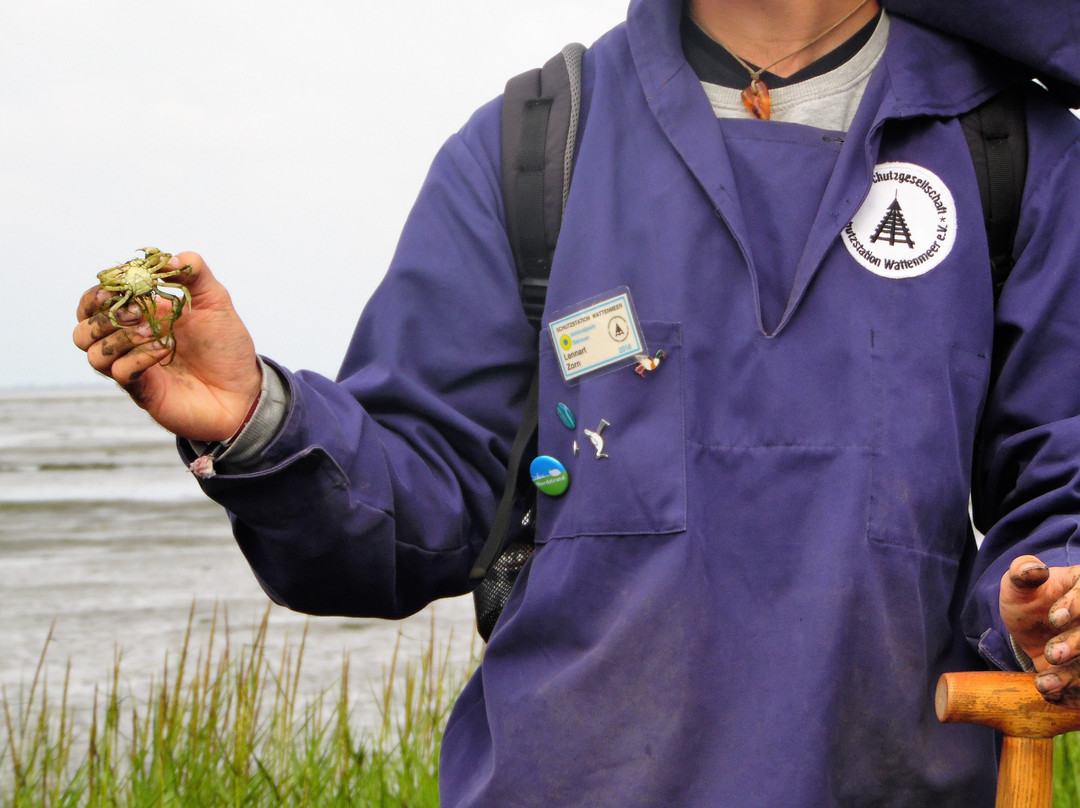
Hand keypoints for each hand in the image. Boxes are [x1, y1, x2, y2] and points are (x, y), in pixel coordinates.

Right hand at [73, 251, 261, 441]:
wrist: (243, 390)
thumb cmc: (226, 346)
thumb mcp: (215, 300)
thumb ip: (194, 273)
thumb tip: (169, 258)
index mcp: (139, 316)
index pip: (94, 303)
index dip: (97, 294)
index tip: (120, 286)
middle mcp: (129, 342)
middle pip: (83, 329)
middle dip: (103, 316)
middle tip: (137, 312)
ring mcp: (133, 367)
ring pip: (94, 353)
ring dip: (120, 337)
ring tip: (155, 333)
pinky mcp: (143, 390)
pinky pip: (120, 373)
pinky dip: (137, 358)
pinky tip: (163, 351)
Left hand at [1000, 555, 1079, 705]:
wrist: (1032, 627)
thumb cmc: (1028, 599)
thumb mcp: (1018, 585)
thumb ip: (1022, 572)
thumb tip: (1034, 569)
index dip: (1075, 606)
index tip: (1054, 618)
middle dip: (1077, 645)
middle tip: (1053, 654)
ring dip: (1074, 677)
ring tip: (1045, 684)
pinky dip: (1074, 696)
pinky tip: (1052, 695)